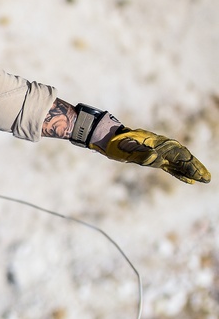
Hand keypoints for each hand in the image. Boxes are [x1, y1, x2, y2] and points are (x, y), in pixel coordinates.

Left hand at [94, 127, 210, 184]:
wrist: (110, 139)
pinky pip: (171, 166)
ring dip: (190, 170)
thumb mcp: (126, 150)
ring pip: (179, 162)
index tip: (198, 173)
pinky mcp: (154, 159)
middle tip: (207, 178)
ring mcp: (159, 153)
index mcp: (157, 145)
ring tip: (203, 179)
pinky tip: (188, 179)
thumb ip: (141, 154)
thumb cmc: (117, 145)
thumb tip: (156, 158)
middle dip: (195, 167)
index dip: (189, 164)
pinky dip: (180, 172)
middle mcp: (161, 148)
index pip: (178, 155)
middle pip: (182, 158)